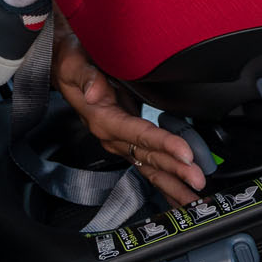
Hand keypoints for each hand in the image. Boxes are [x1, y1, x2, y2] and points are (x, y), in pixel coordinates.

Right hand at [51, 8, 206, 205]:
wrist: (62, 67)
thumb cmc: (71, 62)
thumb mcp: (74, 62)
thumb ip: (86, 76)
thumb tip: (94, 92)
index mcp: (103, 119)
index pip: (138, 134)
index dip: (163, 144)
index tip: (185, 154)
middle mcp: (113, 135)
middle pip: (148, 156)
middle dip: (175, 171)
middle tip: (199, 181)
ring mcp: (121, 140)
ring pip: (150, 166)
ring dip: (173, 182)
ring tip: (195, 199)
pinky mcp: (128, 138)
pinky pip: (148, 163)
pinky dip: (165, 179)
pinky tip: (179, 192)